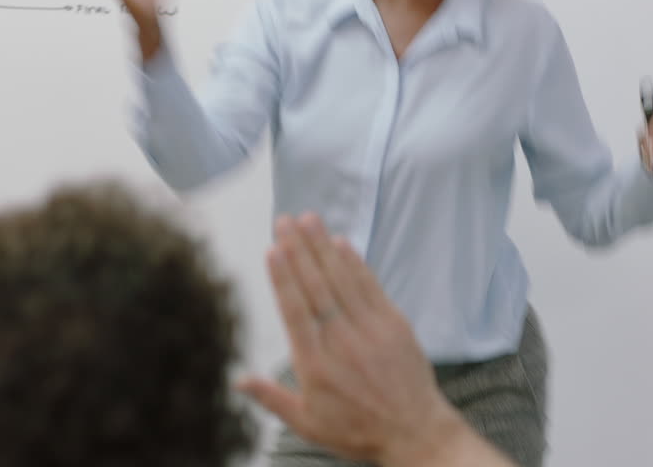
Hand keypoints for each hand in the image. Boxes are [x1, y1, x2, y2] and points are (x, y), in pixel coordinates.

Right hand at [237, 214, 463, 464]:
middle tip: (285, 220)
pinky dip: (356, 263)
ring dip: (324, 247)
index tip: (272, 249)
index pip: (294, 312)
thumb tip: (238, 380)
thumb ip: (271, 398)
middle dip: (299, 250)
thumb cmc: (358, 430)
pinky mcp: (394, 324)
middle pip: (316, 287)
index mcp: (315, 364)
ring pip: (342, 280)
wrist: (414, 433)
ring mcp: (369, 330)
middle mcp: (341, 342)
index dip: (283, 278)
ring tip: (309, 219)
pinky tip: (342, 243)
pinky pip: (371, 287)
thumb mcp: (307, 424)